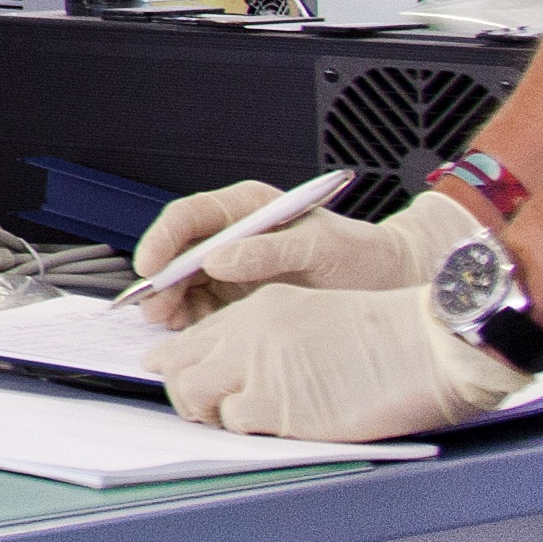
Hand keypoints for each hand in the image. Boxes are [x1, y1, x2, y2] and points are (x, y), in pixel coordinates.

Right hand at [128, 188, 468, 313]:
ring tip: (170, 323)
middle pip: (180, 252)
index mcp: (249, 209)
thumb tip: (218, 259)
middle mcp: (235, 236)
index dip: (164, 239)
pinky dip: (191, 321)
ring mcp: (235, 268)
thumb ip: (269, 249)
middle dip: (162, 280)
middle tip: (155, 307)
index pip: (191, 216)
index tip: (153, 266)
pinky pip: (202, 308)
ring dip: (171, 302)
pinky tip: (194, 332)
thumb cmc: (363, 255)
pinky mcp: (240, 299)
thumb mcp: (321, 245)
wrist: (389, 285)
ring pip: (184, 283)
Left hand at [148, 281, 525, 442]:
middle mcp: (250, 334)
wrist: (427, 346)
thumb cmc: (388, 337)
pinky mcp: (279, 405)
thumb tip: (232, 365)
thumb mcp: (314, 317)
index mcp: (260, 308)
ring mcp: (260, 369)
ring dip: (212, 416)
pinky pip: (235, 424)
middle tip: (210, 410)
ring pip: (194, 397)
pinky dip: (246, 432)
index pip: (192, 337)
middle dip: (186, 393)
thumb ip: (267, 336)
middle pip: (178, 367)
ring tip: (244, 421)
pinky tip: (273, 429)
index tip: (181, 379)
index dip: (180, 364)